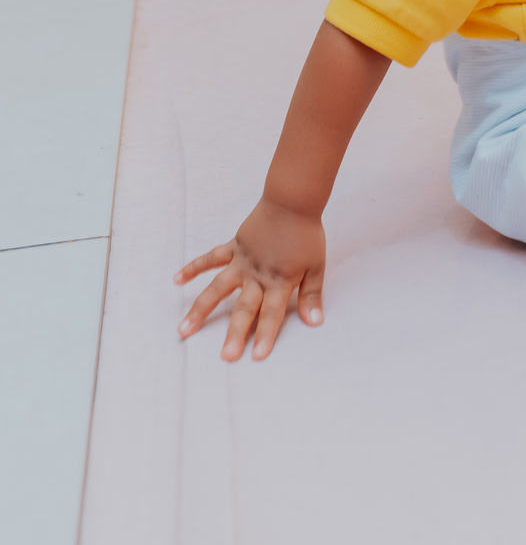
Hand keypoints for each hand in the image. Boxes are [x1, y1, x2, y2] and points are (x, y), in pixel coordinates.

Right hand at [175, 196, 325, 361]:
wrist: (293, 201)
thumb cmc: (307, 234)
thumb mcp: (316, 266)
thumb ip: (311, 295)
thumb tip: (315, 322)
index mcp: (279, 281)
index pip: (272, 314)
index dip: (266, 335)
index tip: (256, 357)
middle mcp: (257, 275)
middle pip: (245, 308)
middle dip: (235, 333)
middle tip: (226, 355)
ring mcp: (242, 261)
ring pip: (218, 288)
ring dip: (201, 309)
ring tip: (184, 329)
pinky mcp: (234, 247)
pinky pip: (211, 258)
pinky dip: (194, 268)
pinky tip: (177, 280)